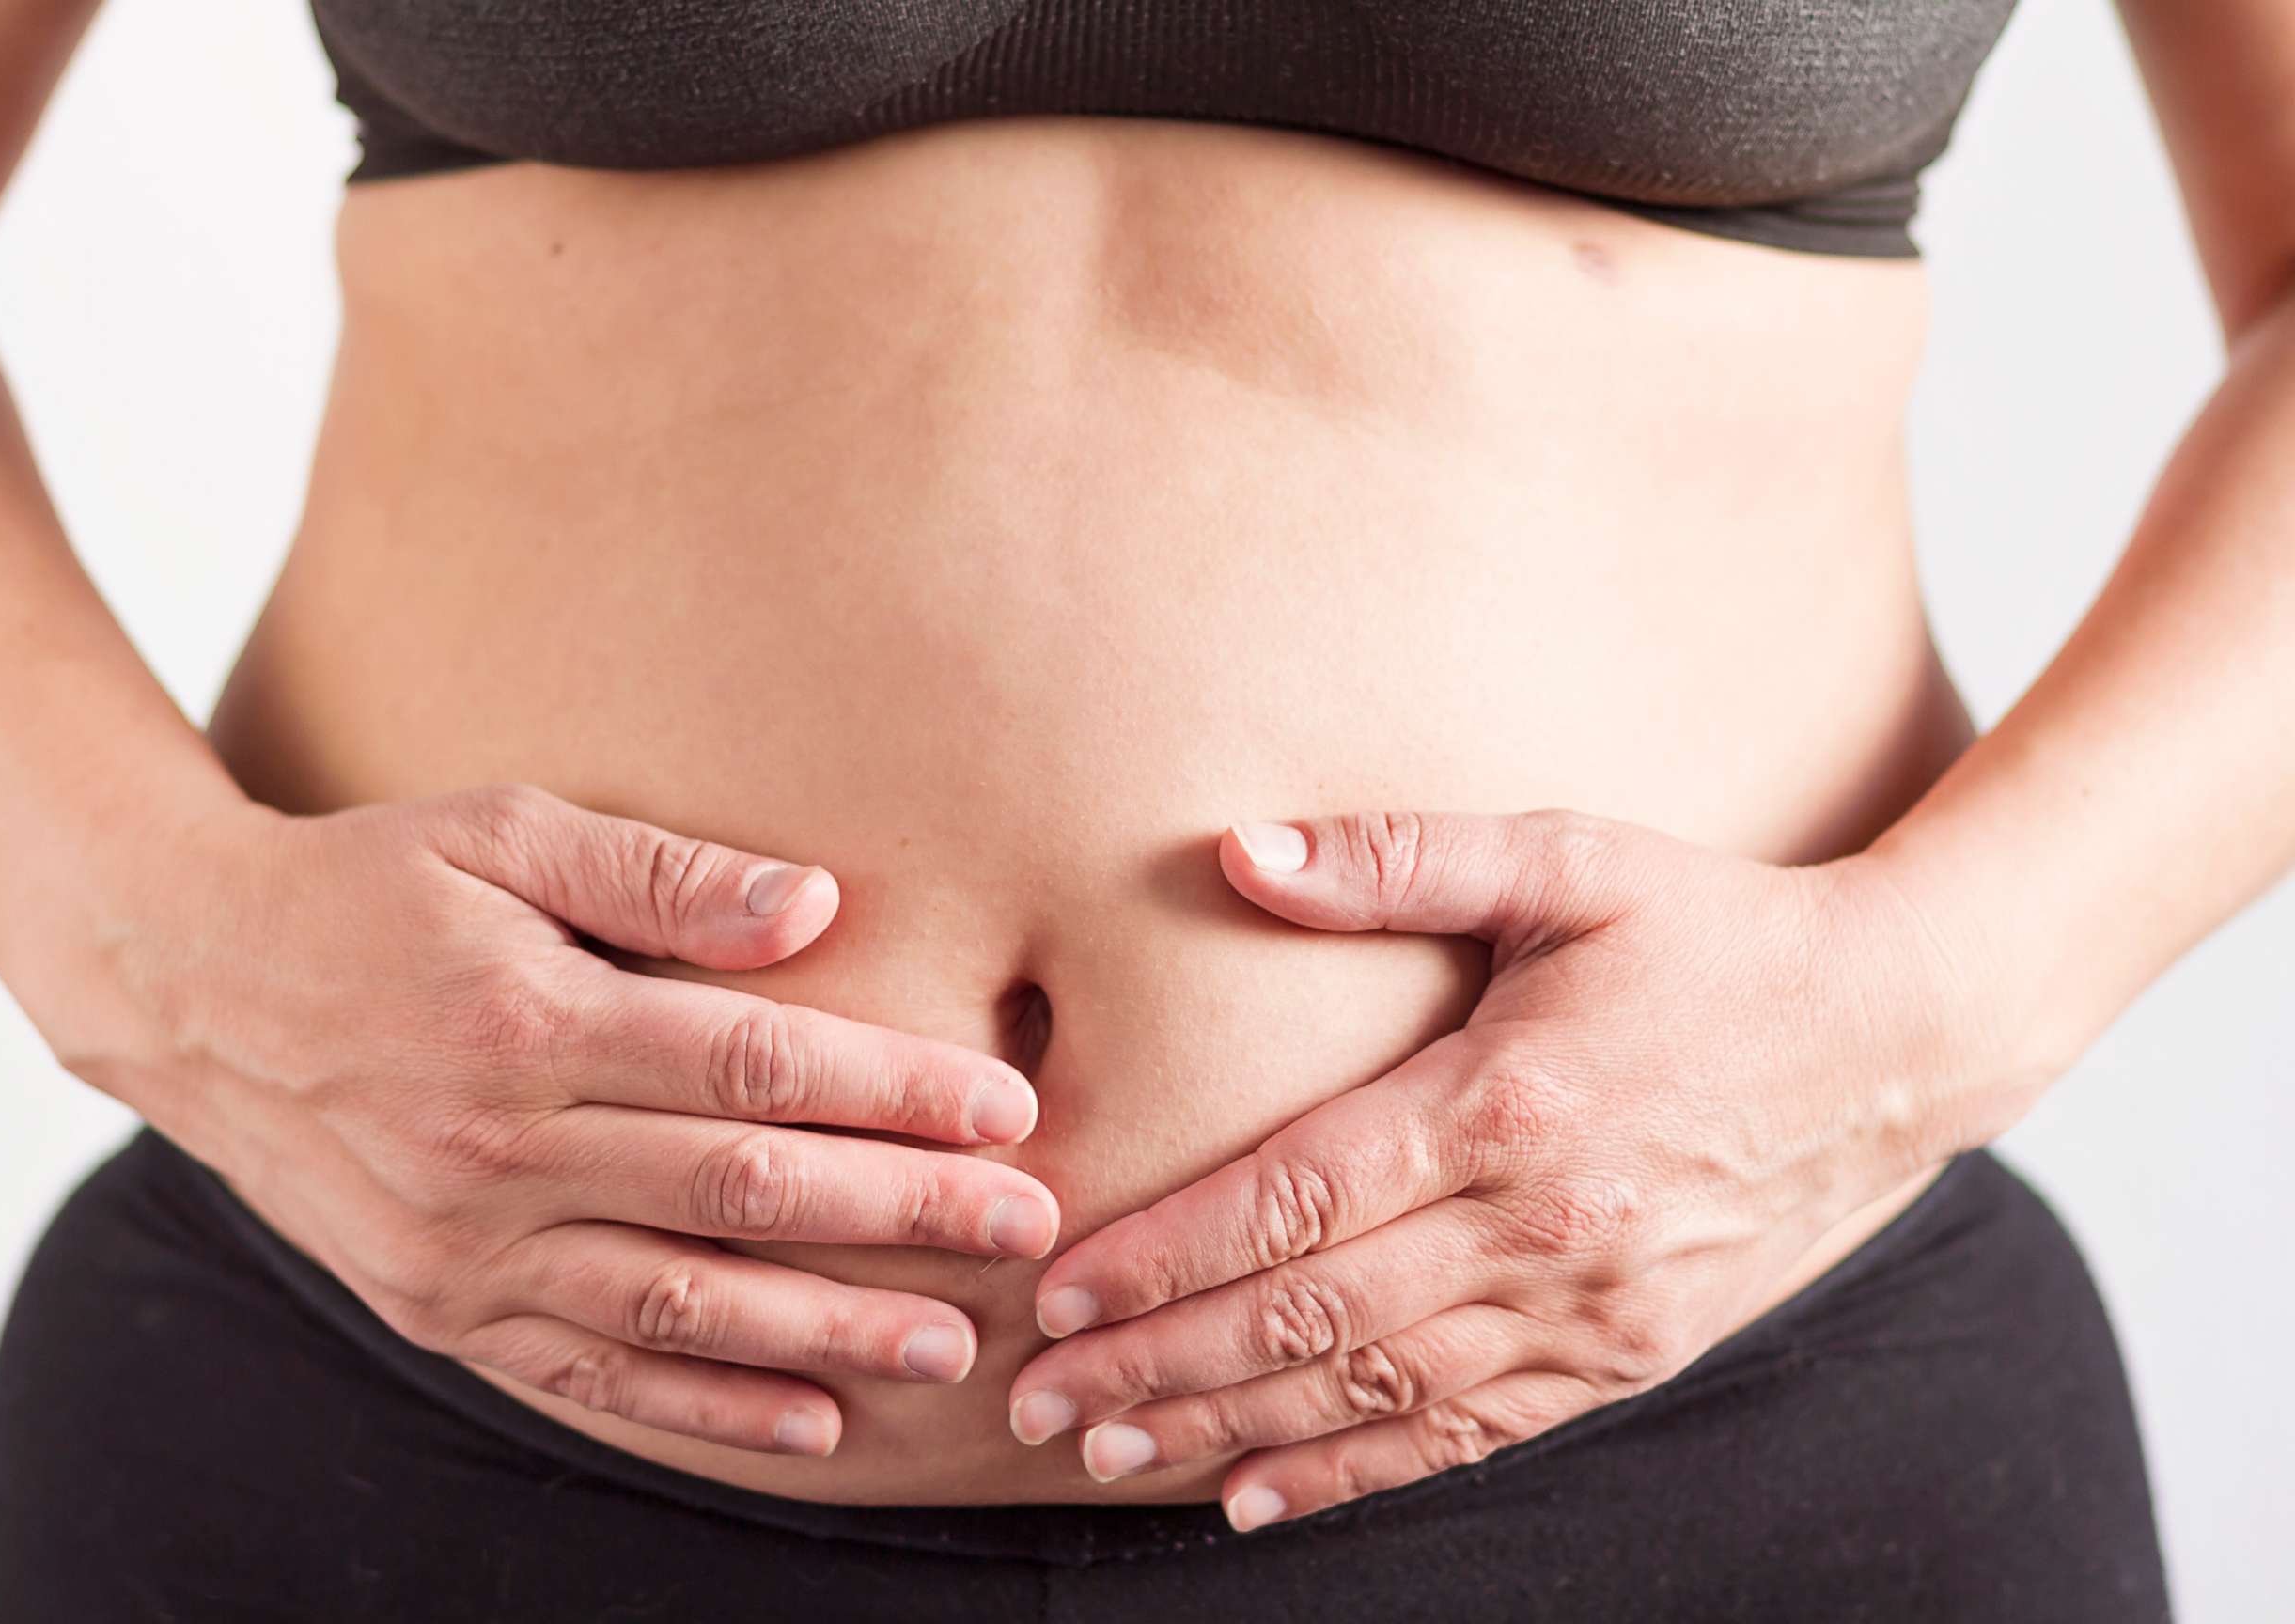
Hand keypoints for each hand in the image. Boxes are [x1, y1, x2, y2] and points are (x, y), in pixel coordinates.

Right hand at [63, 782, 1059, 1458]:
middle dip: (899, 1215)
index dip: (888, 1092)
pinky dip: (707, 1411)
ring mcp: (463, 1250)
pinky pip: (592, 1379)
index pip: (749, 1066)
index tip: (1004, 1111)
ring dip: (826, 1333)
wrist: (193, 986)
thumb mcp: (499, 831)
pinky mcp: (439, 1310)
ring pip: (680, 1309)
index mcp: (527, 1024)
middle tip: (1027, 1233)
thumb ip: (658, 874)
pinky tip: (811, 1421)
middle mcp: (495, 1152)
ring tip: (949, 1344)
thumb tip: (813, 903)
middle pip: (738, 1195)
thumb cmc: (370, 887)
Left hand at [1007, 808, 1984, 1529]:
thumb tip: (1240, 848)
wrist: (1902, 1031)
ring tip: (1112, 1454)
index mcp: (1504, 1102)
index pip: (1293, 1200)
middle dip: (1161, 1365)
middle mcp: (1540, 1226)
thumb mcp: (1569, 858)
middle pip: (1310, 1315)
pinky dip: (1361, 1474)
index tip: (1057, 1290)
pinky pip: (1471, 1435)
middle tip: (1038, 1401)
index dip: (1165, 1256)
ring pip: (1376, 1393)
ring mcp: (1590, 1308)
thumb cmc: (1718, 932)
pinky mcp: (1629, 1356)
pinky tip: (1266, 1497)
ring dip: (1233, 1433)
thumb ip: (1398, 857)